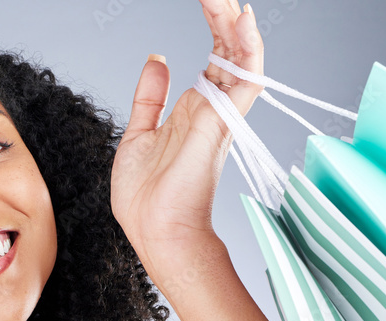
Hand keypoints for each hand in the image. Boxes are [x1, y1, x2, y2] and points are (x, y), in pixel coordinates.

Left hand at [110, 0, 264, 284]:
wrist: (155, 233)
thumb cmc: (147, 200)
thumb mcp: (137, 134)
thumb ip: (150, 98)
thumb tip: (157, 59)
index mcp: (195, 110)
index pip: (214, 57)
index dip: (214, 25)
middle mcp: (214, 109)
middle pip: (230, 50)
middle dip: (225, 16)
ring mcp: (220, 115)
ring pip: (242, 58)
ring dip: (236, 24)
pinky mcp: (221, 123)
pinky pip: (245, 80)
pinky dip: (248, 49)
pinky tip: (242, 20)